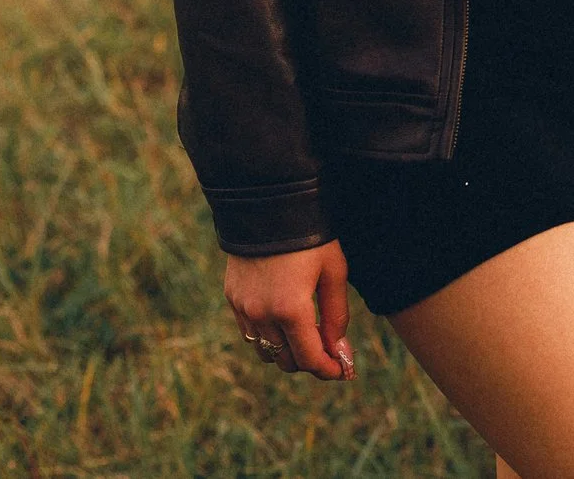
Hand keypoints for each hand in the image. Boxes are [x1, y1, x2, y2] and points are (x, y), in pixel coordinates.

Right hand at [225, 239, 355, 380]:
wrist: (269, 202)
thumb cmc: (310, 236)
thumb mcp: (333, 272)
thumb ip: (336, 316)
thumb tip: (338, 351)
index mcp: (290, 310)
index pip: (309, 359)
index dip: (328, 370)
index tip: (342, 370)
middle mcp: (262, 314)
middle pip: (286, 361)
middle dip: (309, 362)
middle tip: (328, 353)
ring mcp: (243, 307)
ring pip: (265, 351)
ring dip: (287, 352)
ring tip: (307, 335)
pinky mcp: (232, 297)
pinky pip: (250, 332)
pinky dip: (268, 335)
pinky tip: (284, 320)